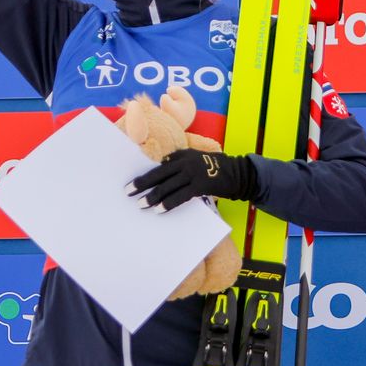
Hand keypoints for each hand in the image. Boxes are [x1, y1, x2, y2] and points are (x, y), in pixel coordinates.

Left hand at [130, 149, 258, 212]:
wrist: (238, 173)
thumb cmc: (215, 169)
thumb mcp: (196, 160)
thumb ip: (179, 163)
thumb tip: (162, 168)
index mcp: (182, 155)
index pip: (158, 166)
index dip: (144, 174)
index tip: (132, 181)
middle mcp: (185, 162)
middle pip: (158, 175)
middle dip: (141, 184)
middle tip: (128, 192)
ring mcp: (192, 173)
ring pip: (166, 186)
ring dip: (152, 197)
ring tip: (141, 205)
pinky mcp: (199, 185)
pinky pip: (179, 196)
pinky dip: (167, 204)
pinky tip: (158, 210)